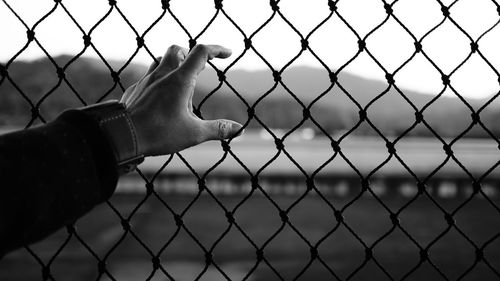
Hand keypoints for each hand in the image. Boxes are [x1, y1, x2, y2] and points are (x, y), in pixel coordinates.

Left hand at [121, 44, 242, 156]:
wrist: (121, 136)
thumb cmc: (158, 133)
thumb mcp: (193, 134)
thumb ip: (218, 129)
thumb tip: (239, 128)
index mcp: (180, 80)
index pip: (201, 53)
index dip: (217, 50)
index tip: (227, 54)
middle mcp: (162, 75)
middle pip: (178, 50)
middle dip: (190, 55)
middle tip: (199, 69)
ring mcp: (146, 81)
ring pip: (160, 60)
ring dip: (173, 65)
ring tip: (181, 84)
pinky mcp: (135, 90)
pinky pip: (148, 77)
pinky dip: (159, 80)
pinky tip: (161, 98)